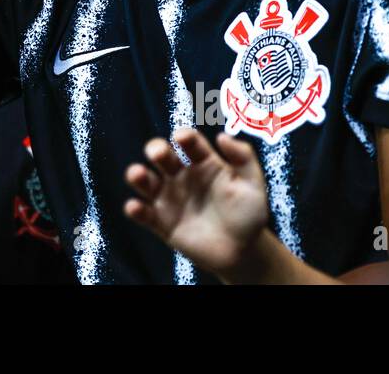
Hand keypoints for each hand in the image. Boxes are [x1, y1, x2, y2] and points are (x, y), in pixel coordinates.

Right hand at [124, 128, 269, 277]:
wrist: (243, 252)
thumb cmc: (248, 215)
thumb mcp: (253, 185)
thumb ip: (244, 158)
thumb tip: (222, 136)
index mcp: (203, 162)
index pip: (189, 143)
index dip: (184, 137)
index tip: (182, 138)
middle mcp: (182, 176)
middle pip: (162, 155)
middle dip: (156, 149)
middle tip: (158, 154)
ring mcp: (170, 198)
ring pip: (146, 181)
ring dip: (137, 174)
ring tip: (137, 174)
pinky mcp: (162, 222)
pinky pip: (144, 214)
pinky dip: (135, 209)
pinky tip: (134, 207)